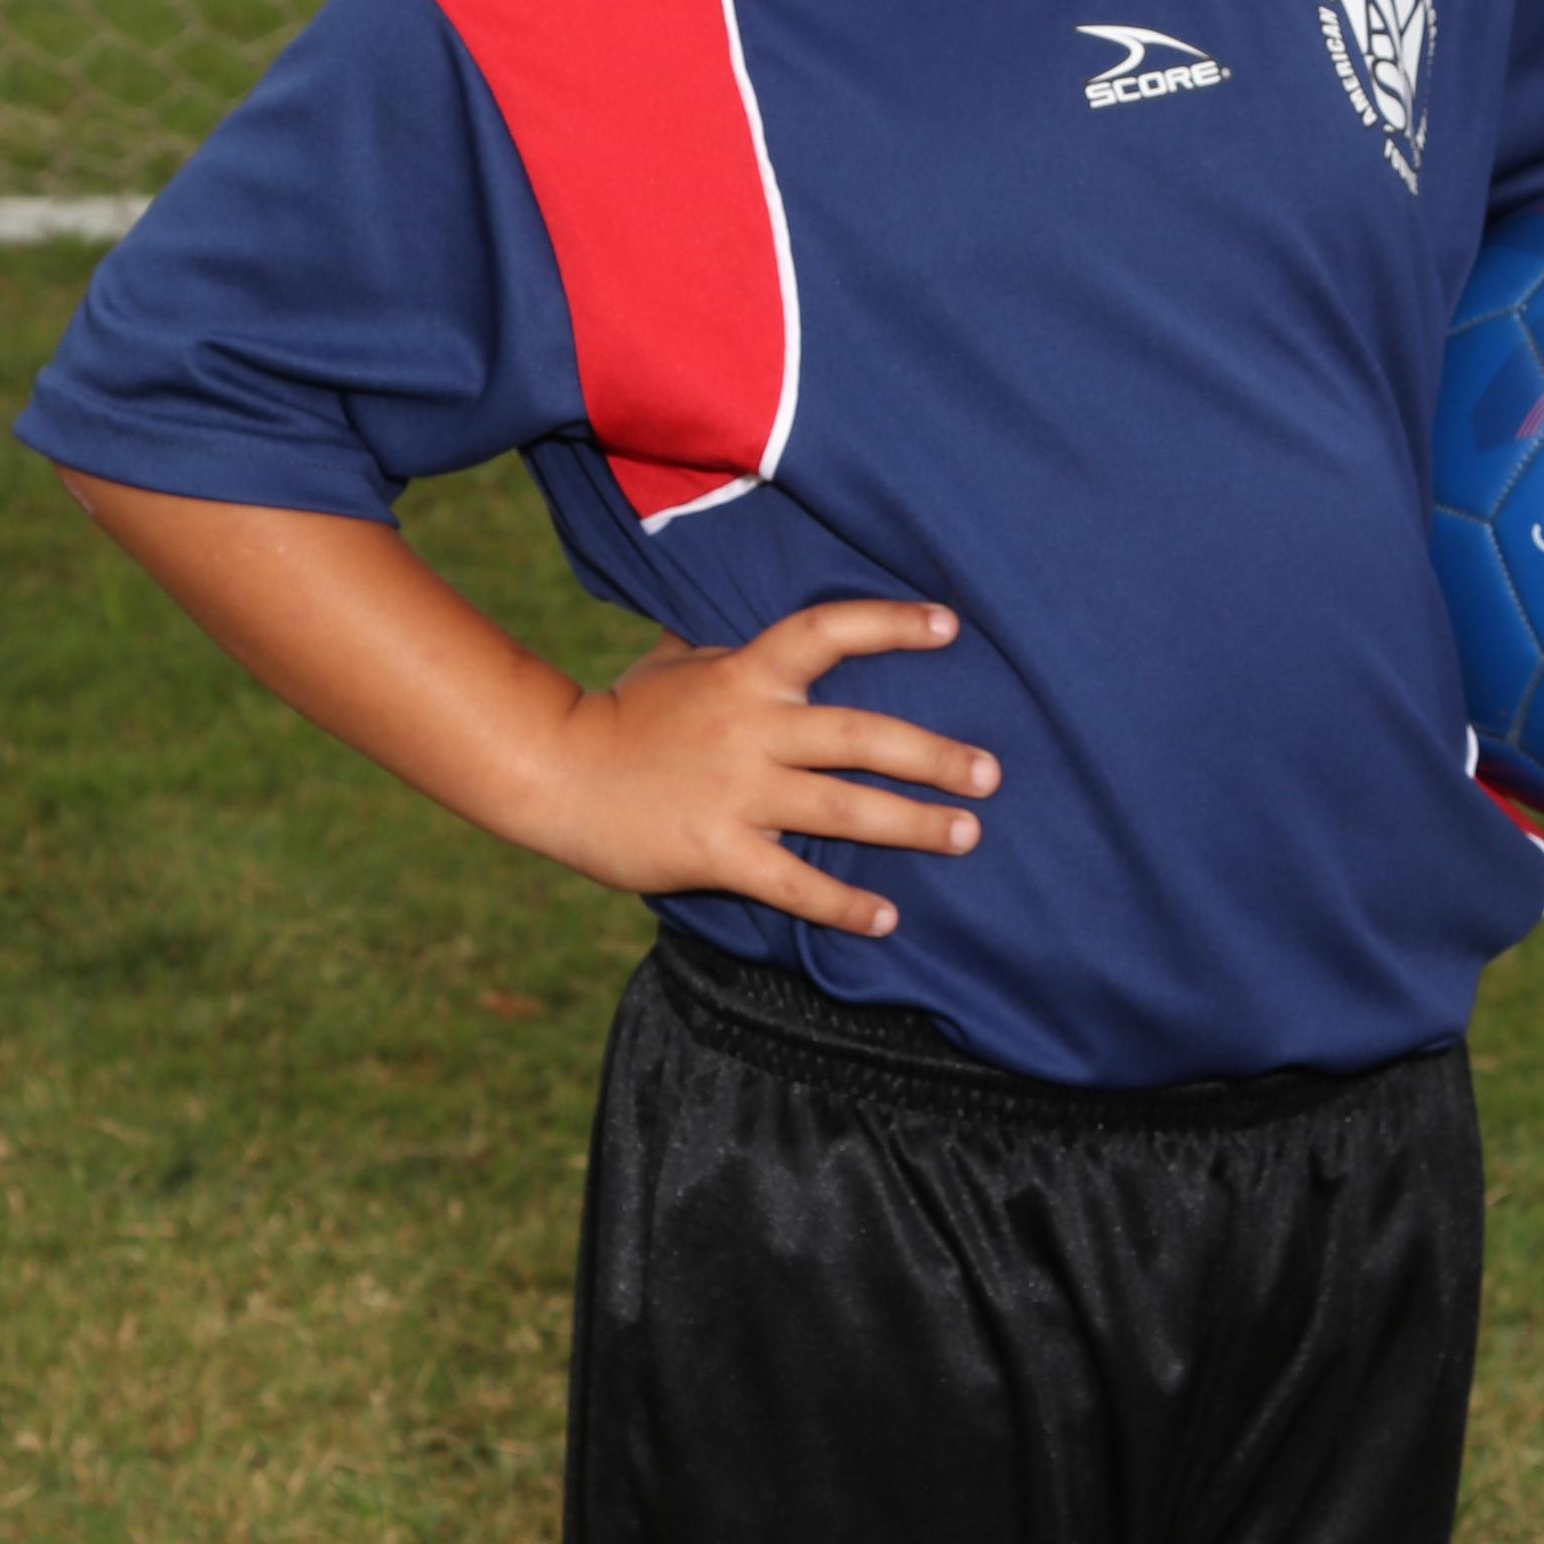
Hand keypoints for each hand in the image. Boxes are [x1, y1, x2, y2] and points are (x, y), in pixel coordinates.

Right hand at [529, 599, 998, 937]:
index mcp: (743, 675)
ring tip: (967, 836)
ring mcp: (734, 793)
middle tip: (992, 774)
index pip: (826, 633)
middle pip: (859, 737)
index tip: (951, 627)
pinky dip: (842, 904)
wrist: (551, 772)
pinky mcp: (715, 851)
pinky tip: (888, 919)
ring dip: (911, 825)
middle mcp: (750, 730)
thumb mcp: (676, 662)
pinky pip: (793, 883)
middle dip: (933, 756)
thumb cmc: (620, 714)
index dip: (890, 625)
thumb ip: (731, 649)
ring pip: (841, 809)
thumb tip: (770, 626)